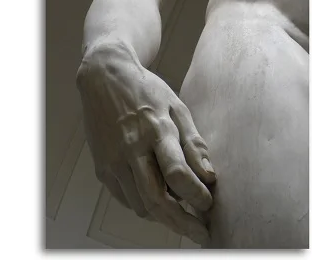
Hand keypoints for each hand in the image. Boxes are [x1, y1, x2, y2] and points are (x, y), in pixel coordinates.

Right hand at [76, 41, 215, 243]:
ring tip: (181, 212)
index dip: (197, 195)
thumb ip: (193, 142)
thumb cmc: (145, 90)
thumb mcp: (176, 106)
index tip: (209, 203)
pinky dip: (143, 204)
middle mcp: (131, 148)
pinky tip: (156, 197)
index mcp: (155, 129)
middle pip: (156, 200)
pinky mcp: (101, 167)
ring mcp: (112, 159)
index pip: (177, 174)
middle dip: (182, 223)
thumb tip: (208, 175)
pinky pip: (125, 198)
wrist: (104, 78)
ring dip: (163, 215)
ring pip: (140, 205)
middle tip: (201, 234)